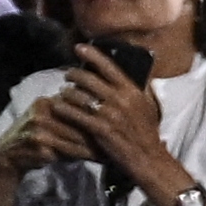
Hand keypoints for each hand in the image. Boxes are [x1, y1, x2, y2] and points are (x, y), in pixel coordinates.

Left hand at [46, 48, 190, 202]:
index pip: (109, 66)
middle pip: (87, 78)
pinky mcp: (99, 128)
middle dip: (72, 74)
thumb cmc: (146, 131)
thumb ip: (134, 88)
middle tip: (66, 76)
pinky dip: (63, 108)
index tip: (78, 48)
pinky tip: (58, 107)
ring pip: (77, 95)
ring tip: (63, 93)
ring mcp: (109, 114)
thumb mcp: (146, 106)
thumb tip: (121, 70)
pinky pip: (74, 113)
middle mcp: (121, 99)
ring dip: (66, 92)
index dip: (92, 54)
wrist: (148, 158)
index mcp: (132, 91)